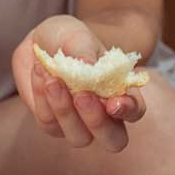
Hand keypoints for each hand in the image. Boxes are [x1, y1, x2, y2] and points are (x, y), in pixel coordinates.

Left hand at [10, 15, 145, 151]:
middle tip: (81, 95)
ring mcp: (78, 124)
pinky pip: (49, 122)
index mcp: (121, 91)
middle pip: (113, 139)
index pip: (135, 110)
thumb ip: (84, 51)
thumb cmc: (68, 38)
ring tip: (51, 79)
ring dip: (64, 110)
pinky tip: (39, 73)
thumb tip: (90, 68)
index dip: (129, 110)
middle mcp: (104, 115)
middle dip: (98, 121)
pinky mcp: (52, 123)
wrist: (39, 42)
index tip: (114, 102)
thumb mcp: (76, 35)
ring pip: (79, 137)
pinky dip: (42, 98)